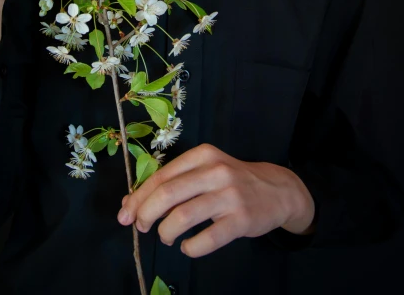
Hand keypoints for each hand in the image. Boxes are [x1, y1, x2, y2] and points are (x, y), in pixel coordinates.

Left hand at [117, 143, 314, 257]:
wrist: (277, 190)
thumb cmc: (232, 180)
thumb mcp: (206, 170)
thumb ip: (174, 182)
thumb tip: (132, 204)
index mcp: (203, 155)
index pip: (162, 177)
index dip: (139, 197)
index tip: (126, 214)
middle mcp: (215, 171)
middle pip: (168, 194)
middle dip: (146, 214)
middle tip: (142, 227)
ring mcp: (230, 196)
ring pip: (183, 217)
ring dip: (166, 232)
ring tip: (166, 237)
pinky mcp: (241, 220)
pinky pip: (206, 239)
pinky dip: (190, 248)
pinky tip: (188, 247)